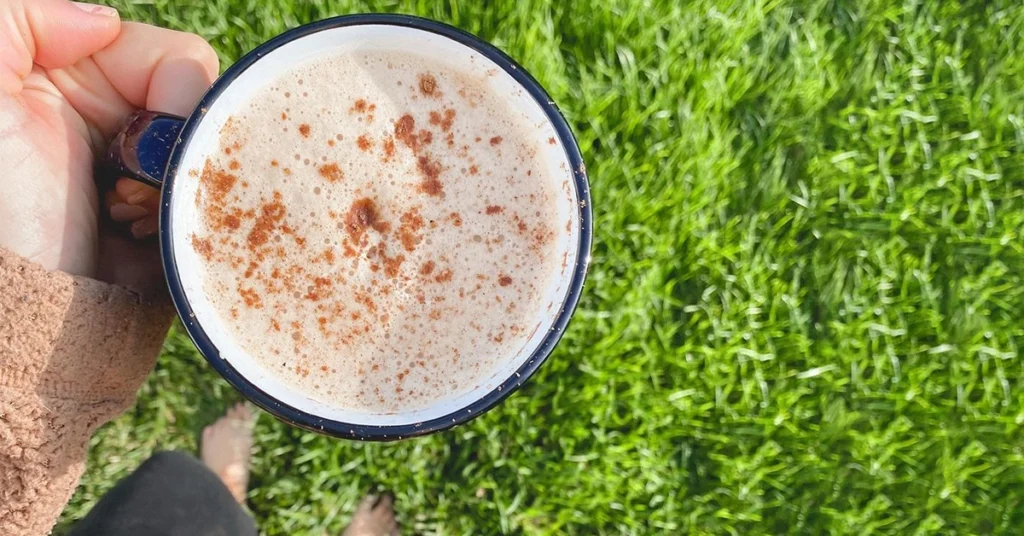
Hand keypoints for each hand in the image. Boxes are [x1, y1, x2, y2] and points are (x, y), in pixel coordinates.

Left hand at [0, 0, 217, 292]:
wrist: (10, 310)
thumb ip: (22, 19)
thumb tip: (105, 22)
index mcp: (78, 81)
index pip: (176, 60)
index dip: (174, 91)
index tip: (135, 132)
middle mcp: (117, 125)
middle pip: (206, 113)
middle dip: (173, 149)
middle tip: (119, 184)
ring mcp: (147, 181)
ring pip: (215, 165)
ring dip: (175, 193)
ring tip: (121, 220)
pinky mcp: (168, 233)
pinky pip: (216, 216)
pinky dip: (186, 227)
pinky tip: (139, 242)